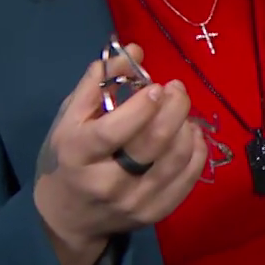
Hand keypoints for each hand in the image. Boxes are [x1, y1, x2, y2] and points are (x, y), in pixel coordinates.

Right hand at [32, 45, 207, 264]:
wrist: (66, 216)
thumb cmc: (67, 158)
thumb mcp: (70, 119)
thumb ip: (98, 83)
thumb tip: (134, 49)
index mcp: (77, 155)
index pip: (114, 131)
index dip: (142, 107)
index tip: (158, 87)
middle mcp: (106, 182)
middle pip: (153, 143)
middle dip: (175, 108)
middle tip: (177, 89)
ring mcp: (134, 201)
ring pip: (176, 158)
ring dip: (187, 127)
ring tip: (181, 112)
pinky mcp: (156, 213)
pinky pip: (189, 177)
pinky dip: (197, 149)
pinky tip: (190, 134)